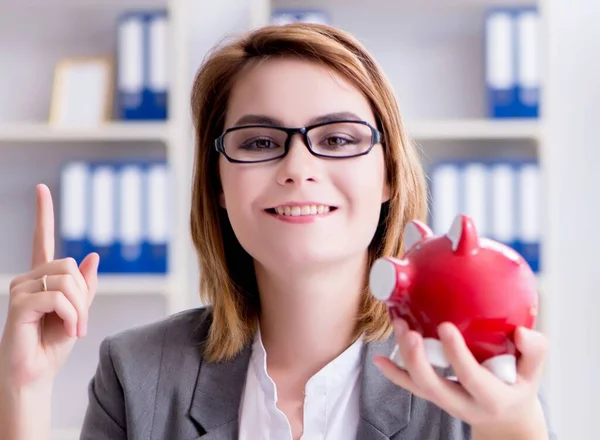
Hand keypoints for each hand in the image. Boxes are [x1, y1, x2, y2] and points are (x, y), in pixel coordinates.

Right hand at [0, 184, 98, 389]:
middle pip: (69, 265)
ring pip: (66, 281)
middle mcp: (28, 279)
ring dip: (80, 308)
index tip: (41, 188)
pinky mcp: (19, 305)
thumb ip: (85, 287)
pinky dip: (72, 315)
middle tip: (81, 321)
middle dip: (84, 294)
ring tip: (75, 328)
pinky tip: (70, 330)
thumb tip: (92, 256)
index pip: (41, 240)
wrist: (36, 375)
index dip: (43, 214)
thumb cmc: (53, 345)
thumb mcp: (78, 313)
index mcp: (43, 278)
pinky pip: (57, 297)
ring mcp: (20, 290)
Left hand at [374, 318, 548, 437]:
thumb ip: (535, 351)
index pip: (470, 377)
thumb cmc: (518, 386)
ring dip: (403, 357)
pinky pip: (409, 387)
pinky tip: (377, 358)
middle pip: (433, 385)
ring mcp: (444, 401)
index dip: (455, 354)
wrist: (505, 417)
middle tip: (409, 330)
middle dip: (417, 359)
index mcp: (491, 397)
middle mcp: (463, 403)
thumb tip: (520, 331)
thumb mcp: (534, 373)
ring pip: (417, 384)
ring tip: (398, 326)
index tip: (445, 326)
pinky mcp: (433, 396)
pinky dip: (393, 373)